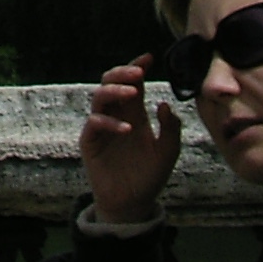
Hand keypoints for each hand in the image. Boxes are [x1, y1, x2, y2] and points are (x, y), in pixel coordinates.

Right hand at [80, 53, 181, 222]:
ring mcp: (101, 126)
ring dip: (115, 90)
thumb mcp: (168, 152)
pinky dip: (110, 122)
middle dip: (122, 72)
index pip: (133, 83)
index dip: (138, 67)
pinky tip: (126, 128)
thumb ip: (171, 129)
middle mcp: (116, 114)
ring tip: (133, 93)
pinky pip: (95, 123)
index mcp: (134, 113)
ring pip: (100, 96)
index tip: (149, 58)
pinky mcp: (91, 141)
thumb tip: (164, 103)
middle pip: (111, 82)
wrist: (133, 204)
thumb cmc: (149, 176)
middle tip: (137, 72)